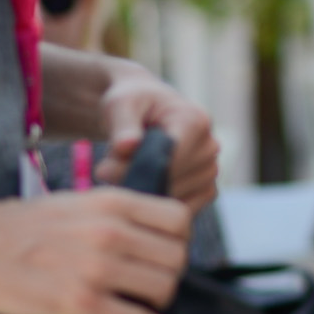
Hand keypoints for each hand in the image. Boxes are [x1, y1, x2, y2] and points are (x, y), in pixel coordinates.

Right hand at [0, 185, 192, 313]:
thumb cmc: (21, 225)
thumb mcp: (79, 202)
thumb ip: (117, 217)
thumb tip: (149, 241)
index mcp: (113, 203)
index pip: (179, 220)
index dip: (178, 240)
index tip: (165, 251)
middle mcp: (112, 233)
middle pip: (176, 257)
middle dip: (170, 273)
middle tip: (151, 282)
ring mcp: (99, 269)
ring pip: (164, 288)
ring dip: (159, 300)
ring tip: (142, 303)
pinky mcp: (83, 303)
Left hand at [92, 67, 219, 208]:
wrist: (145, 109)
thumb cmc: (132, 103)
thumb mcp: (119, 104)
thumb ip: (122, 126)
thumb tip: (127, 146)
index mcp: (195, 120)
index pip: (170, 159)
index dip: (135, 169)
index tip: (102, 169)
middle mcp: (210, 146)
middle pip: (171, 181)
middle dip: (135, 181)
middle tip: (104, 171)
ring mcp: (210, 170)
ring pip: (173, 199)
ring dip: (144, 193)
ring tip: (123, 173)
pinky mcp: (206, 189)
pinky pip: (180, 209)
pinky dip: (156, 205)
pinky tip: (138, 187)